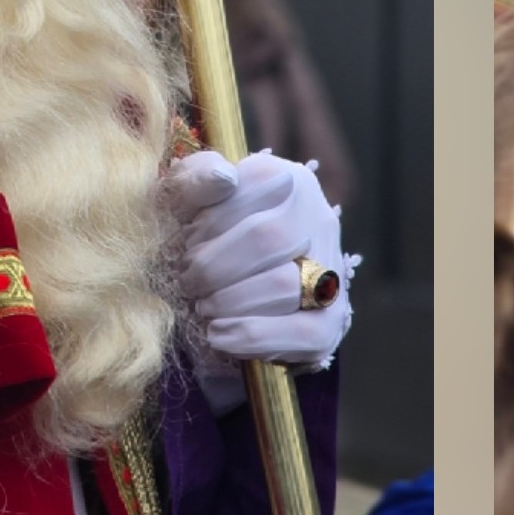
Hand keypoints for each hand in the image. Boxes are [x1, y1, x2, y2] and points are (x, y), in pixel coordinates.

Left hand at [167, 149, 352, 411]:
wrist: (221, 294)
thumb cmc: (198, 240)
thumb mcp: (186, 202)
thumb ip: (195, 179)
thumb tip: (225, 178)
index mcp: (284, 179)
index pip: (244, 191)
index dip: (205, 223)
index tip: (183, 242)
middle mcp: (316, 218)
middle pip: (267, 238)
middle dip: (213, 267)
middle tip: (187, 281)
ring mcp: (331, 271)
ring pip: (284, 284)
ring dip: (229, 301)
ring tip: (202, 306)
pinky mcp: (331, 321)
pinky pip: (302, 332)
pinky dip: (252, 335)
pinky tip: (218, 334)